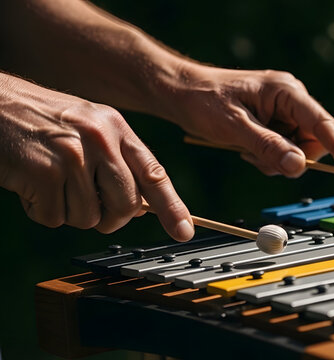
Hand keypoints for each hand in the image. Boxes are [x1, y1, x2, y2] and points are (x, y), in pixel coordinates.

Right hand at [0, 74, 193, 240]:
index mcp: (116, 127)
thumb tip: (140, 207)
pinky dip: (39, 210)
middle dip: (109, 217)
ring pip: (88, 218)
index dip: (172, 207)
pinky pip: (54, 218)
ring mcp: (73, 156)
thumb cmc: (41, 120)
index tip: (184, 232)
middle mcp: (100, 139)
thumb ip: (117, 160)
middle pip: (126, 206)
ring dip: (67, 210)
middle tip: (86, 203)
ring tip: (49, 181)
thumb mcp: (88, 126)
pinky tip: (30, 184)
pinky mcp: (44, 173)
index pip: (154, 173)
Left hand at [162, 64, 333, 176]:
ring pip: (298, 151)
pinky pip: (285, 151)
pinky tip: (247, 149)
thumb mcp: (234, 127)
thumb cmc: (204, 101)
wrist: (181, 93)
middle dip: (291, 158)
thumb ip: (268, 146)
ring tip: (247, 150)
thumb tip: (299, 166)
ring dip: (275, 160)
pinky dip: (268, 158)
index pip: (322, 123)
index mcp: (286, 92)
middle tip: (259, 159)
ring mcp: (284, 113)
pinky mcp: (276, 124)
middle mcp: (291, 100)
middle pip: (313, 142)